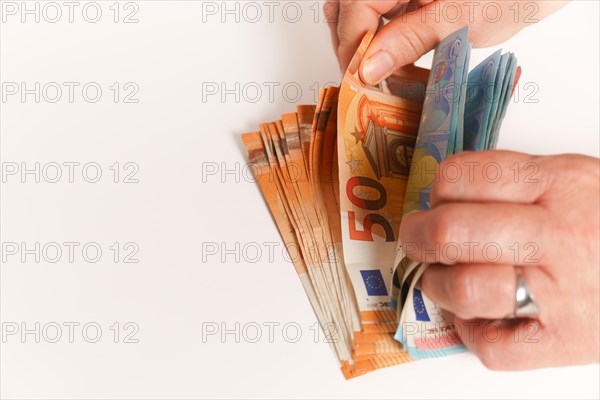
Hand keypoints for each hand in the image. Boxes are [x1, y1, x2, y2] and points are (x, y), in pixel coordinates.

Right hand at [325, 0, 568, 84]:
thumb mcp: (455, 21)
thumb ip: (406, 41)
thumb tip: (367, 69)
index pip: (354, 8)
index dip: (353, 48)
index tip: (361, 84)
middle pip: (346, 10)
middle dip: (355, 48)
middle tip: (371, 83)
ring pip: (356, 14)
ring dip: (365, 47)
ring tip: (385, 75)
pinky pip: (375, 17)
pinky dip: (380, 42)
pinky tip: (396, 63)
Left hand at [399, 151, 599, 368]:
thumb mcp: (575, 180)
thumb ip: (514, 184)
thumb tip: (443, 199)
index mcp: (559, 183)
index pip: (462, 177)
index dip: (437, 192)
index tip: (436, 202)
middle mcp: (557, 235)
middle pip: (451, 232)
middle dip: (417, 237)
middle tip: (417, 239)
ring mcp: (561, 293)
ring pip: (464, 290)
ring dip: (437, 286)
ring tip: (444, 280)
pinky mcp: (565, 342)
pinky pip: (492, 346)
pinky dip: (472, 333)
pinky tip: (482, 316)